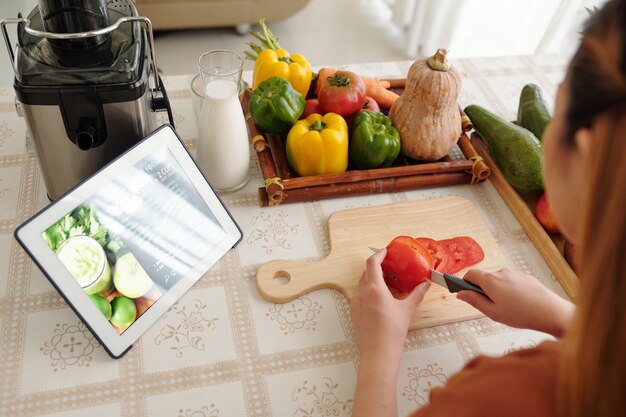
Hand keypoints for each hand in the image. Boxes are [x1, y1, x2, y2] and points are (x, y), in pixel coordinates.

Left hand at [350, 248, 429, 416]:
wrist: (378, 353)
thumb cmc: (393, 331)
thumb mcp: (407, 309)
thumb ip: (417, 293)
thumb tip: (426, 283)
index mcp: (374, 288)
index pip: (372, 263)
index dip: (378, 254)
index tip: (386, 251)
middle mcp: (362, 293)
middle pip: (366, 272)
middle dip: (377, 267)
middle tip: (390, 266)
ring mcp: (356, 303)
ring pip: (362, 284)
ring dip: (372, 280)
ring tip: (387, 283)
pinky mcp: (354, 313)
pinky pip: (360, 296)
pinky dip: (369, 292)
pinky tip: (380, 300)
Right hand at [458, 268, 574, 336]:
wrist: (551, 312)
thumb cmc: (523, 314)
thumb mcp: (493, 312)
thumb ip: (474, 301)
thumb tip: (461, 294)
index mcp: (490, 280)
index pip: (470, 274)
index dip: (465, 283)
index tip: (464, 292)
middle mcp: (501, 272)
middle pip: (484, 277)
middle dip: (483, 289)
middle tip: (491, 306)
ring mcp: (514, 273)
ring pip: (498, 280)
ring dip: (497, 290)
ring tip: (508, 307)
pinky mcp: (525, 276)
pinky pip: (510, 281)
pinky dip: (509, 289)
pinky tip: (518, 303)